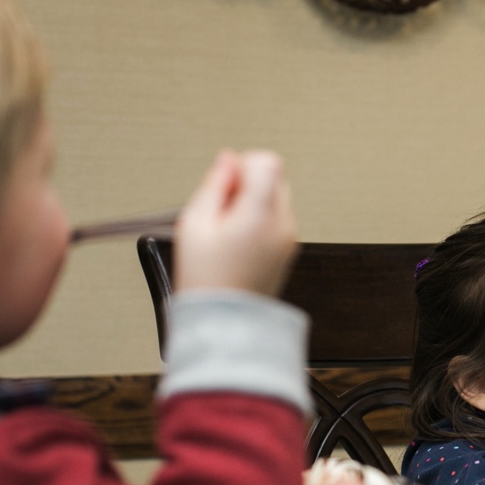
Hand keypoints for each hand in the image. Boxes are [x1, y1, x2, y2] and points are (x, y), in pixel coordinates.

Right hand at [174, 150, 297, 296]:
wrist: (226, 324)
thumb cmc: (207, 281)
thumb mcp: (194, 224)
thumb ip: (214, 185)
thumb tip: (228, 160)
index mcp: (261, 215)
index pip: (268, 162)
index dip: (242, 165)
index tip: (224, 185)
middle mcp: (283, 225)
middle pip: (275, 176)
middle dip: (248, 183)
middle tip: (222, 210)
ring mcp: (289, 239)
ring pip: (277, 196)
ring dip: (253, 201)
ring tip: (227, 229)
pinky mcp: (287, 250)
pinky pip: (276, 218)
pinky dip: (259, 219)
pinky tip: (237, 241)